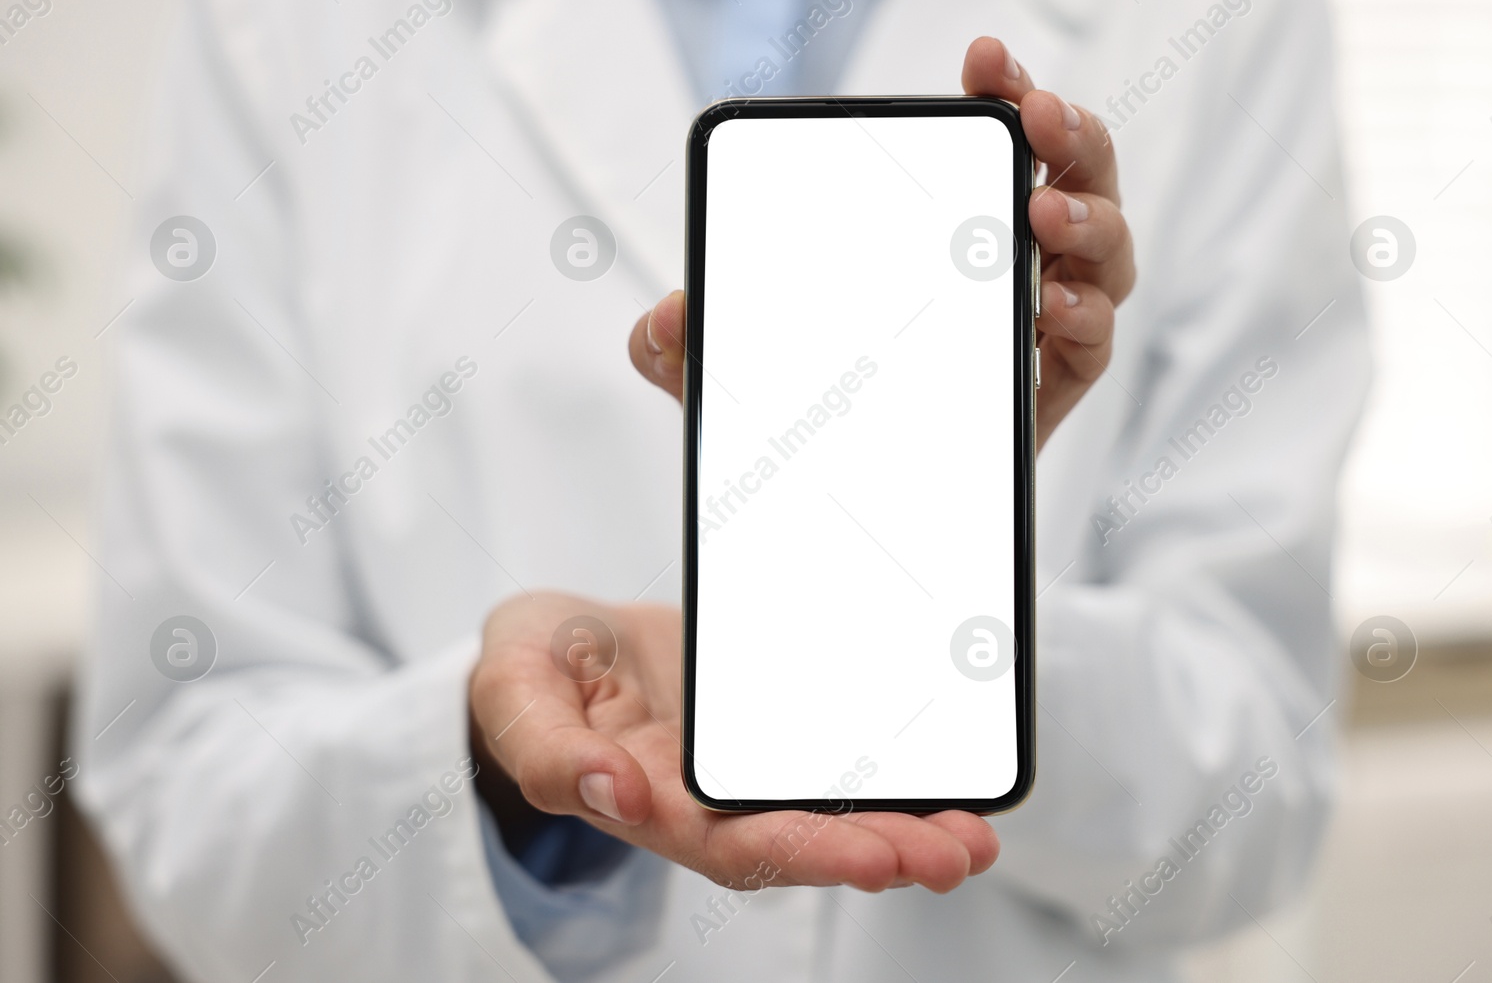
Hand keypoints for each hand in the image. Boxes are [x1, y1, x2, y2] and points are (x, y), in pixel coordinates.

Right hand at [469, 592, 999, 891]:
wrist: (562, 638)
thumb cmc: (534, 666)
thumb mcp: (517, 693)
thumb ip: (553, 752)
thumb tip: (620, 794)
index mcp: (651, 802)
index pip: (736, 845)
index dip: (806, 853)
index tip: (875, 854)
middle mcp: (710, 800)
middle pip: (806, 840)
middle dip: (884, 850)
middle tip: (955, 851)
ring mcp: (746, 767)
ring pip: (834, 807)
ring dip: (909, 825)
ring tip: (974, 834)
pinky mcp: (774, 725)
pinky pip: (841, 753)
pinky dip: (900, 771)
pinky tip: (952, 774)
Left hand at [629, 37, 1134, 452]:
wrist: (840, 510)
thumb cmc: (805, 414)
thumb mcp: (723, 377)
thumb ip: (676, 348)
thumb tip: (661, 318)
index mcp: (945, 229)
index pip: (992, 140)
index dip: (1003, 92)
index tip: (985, 62)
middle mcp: (1006, 262)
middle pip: (1074, 176)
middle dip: (1069, 133)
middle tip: (1035, 117)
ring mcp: (1038, 322)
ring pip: (1104, 252)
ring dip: (1088, 217)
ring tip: (1042, 211)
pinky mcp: (1049, 387)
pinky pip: (1095, 343)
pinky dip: (1087, 317)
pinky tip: (1052, 304)